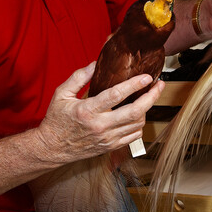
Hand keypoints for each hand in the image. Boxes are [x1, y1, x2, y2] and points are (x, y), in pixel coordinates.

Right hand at [35, 62, 163, 163]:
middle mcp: (100, 126)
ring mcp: (107, 138)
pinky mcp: (110, 147)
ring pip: (137, 124)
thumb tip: (96, 63)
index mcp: (87, 110)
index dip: (134, 84)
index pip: (116, 96)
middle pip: (135, 112)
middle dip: (151, 97)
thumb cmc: (56, 119)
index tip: (147, 76)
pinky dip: (140, 125)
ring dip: (147, 109)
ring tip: (148, 97)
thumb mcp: (61, 94)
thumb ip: (79, 77)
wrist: (51, 148)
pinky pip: (134, 137)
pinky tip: (139, 114)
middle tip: (159, 85)